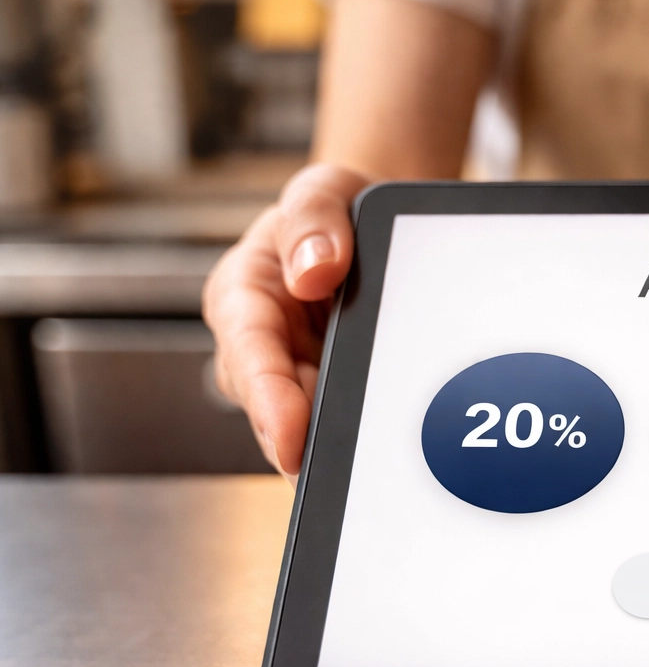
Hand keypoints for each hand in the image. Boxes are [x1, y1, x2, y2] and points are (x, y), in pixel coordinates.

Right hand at [203, 164, 370, 480]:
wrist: (369, 231)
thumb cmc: (335, 213)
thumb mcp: (324, 190)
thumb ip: (314, 218)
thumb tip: (314, 270)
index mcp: (243, 295)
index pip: (250, 353)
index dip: (268, 400)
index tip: (290, 438)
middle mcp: (258, 346)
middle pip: (271, 408)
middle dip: (300, 443)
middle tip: (341, 476)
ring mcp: (292, 376)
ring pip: (302, 429)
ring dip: (330, 451)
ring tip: (368, 474)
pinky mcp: (324, 396)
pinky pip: (337, 428)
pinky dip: (356, 442)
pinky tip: (386, 461)